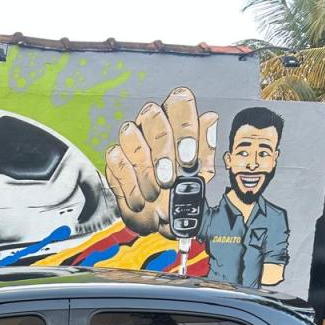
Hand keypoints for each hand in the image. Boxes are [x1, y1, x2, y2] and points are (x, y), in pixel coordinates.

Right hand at [105, 87, 218, 238]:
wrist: (162, 220)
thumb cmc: (182, 192)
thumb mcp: (201, 174)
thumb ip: (205, 148)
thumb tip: (210, 118)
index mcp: (177, 121)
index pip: (179, 103)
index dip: (184, 129)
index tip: (188, 160)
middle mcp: (152, 124)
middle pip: (152, 116)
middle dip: (161, 151)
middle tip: (168, 179)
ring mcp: (131, 138)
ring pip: (130, 136)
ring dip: (144, 170)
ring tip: (154, 194)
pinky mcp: (114, 157)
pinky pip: (116, 160)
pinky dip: (129, 183)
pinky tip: (140, 199)